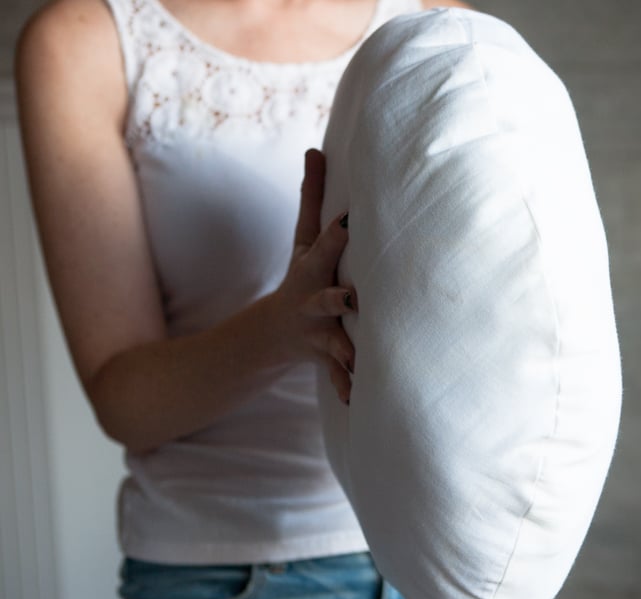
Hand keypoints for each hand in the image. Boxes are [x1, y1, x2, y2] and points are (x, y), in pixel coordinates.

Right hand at [271, 148, 355, 403]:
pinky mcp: (327, 358)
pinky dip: (347, 387)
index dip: (337, 234)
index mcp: (312, 269)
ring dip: (346, 352)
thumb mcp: (303, 239)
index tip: (352, 221)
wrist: (274, 333)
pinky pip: (338, 377)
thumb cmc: (302, 275)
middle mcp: (314, 301)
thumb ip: (313, 197)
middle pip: (326, 298)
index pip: (324, 246)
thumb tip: (316, 148)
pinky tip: (360, 401)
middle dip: (337, 299)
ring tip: (358, 360)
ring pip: (334, 343)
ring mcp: (319, 333)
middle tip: (353, 299)